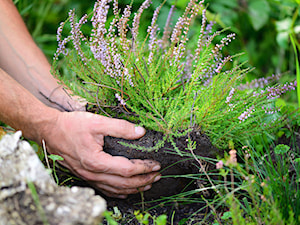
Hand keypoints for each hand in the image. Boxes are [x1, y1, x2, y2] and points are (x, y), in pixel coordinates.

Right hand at [41, 111, 160, 198]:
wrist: (49, 131)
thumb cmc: (71, 126)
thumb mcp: (97, 122)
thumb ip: (120, 127)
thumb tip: (140, 132)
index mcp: (96, 161)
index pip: (127, 170)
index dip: (144, 168)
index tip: (156, 164)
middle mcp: (92, 173)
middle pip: (124, 184)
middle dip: (143, 181)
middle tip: (157, 176)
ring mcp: (88, 177)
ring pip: (115, 190)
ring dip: (134, 188)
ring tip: (147, 184)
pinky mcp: (85, 176)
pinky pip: (105, 189)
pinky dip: (119, 192)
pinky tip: (126, 190)